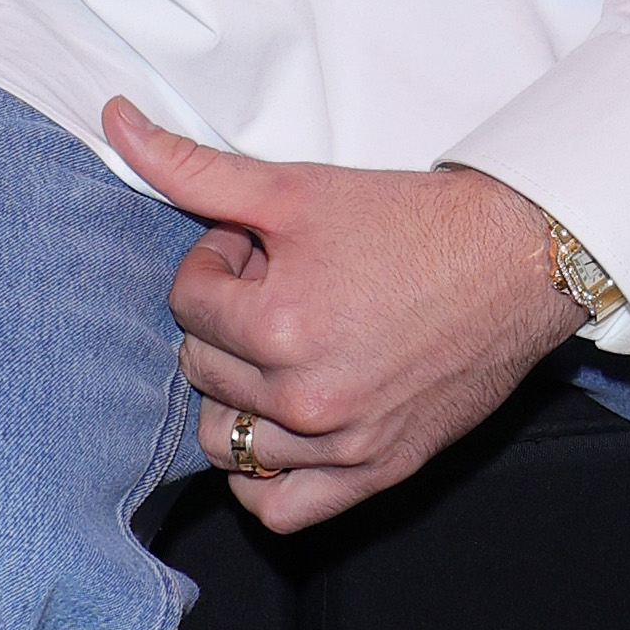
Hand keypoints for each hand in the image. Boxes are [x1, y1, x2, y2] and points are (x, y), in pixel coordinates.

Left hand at [107, 111, 585, 536]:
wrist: (516, 262)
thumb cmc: (412, 223)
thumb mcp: (298, 187)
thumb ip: (194, 169)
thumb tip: (113, 121)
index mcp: (279, 325)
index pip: (186, 302)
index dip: (218, 264)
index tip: (261, 249)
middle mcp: (305, 397)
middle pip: (201, 367)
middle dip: (230, 322)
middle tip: (283, 288)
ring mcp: (340, 444)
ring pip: (226, 440)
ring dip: (239, 392)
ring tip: (285, 349)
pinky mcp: (375, 473)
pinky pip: (277, 509)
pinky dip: (262, 476)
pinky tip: (279, 425)